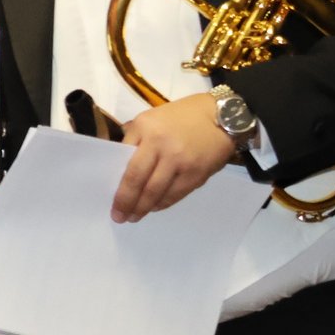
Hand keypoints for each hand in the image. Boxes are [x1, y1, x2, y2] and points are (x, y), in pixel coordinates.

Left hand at [113, 93, 238, 221]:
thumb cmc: (181, 116)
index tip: (111, 203)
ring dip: (145, 208)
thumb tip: (120, 167)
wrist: (223, 117)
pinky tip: (155, 207)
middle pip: (139, 182)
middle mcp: (161, 146)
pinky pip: (176, 194)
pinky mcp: (197, 174)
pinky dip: (163, 203)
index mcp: (146, 129)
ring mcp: (181, 161)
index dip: (119, 188)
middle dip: (128, 204)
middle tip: (120, 218)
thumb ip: (135, 140)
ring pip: (157, 192)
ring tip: (135, 216)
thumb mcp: (151, 119)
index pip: (127, 164)